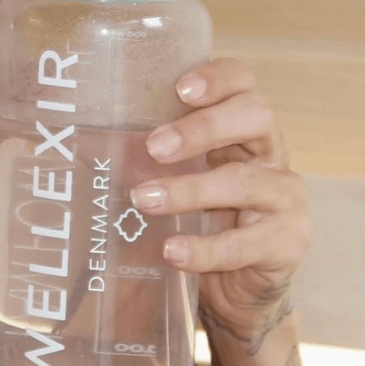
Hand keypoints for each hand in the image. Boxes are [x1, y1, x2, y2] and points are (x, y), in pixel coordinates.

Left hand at [129, 57, 311, 352]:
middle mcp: (270, 152)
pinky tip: (172, 251)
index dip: (217, 78)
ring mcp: (284, 196)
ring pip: (244, 181)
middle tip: (155, 147)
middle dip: (202, 128)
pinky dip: (204, 248)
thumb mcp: (175, 176)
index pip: (242, 83)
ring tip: (143, 200)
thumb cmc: (199, 215)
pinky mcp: (287, 242)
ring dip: (188, 190)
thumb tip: (77, 138)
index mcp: (242, 125)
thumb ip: (139, 154)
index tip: (181, 88)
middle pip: (254, 116)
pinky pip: (245, 243)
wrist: (236, 287)